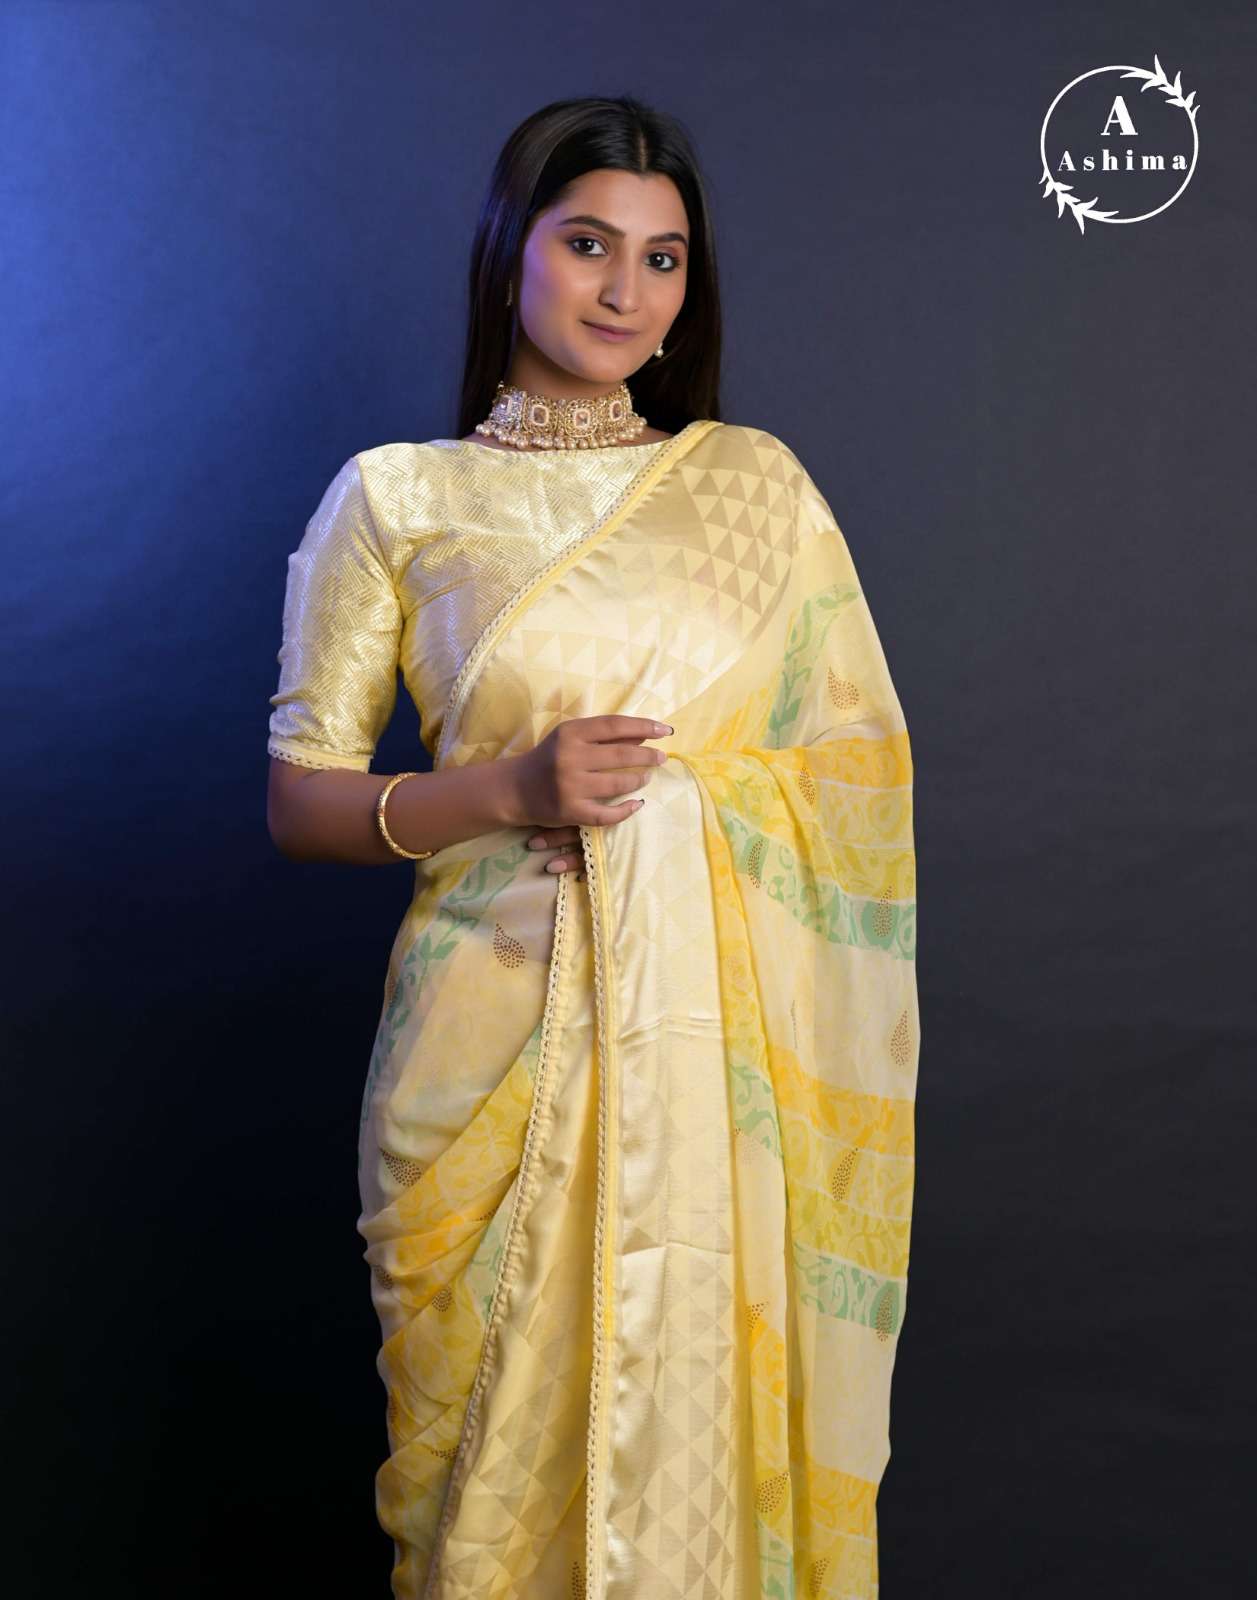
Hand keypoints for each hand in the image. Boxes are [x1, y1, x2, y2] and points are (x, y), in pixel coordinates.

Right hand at [504, 713, 672, 872]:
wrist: (514, 789)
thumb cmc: (549, 758)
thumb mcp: (571, 738)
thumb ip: (603, 735)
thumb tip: (645, 732)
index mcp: (570, 733)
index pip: (614, 725)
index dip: (643, 726)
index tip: (665, 730)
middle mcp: (570, 757)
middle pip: (621, 754)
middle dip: (648, 755)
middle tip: (661, 757)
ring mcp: (570, 786)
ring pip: (618, 784)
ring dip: (639, 779)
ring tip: (647, 777)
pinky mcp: (570, 811)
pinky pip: (607, 814)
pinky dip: (626, 810)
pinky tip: (637, 804)